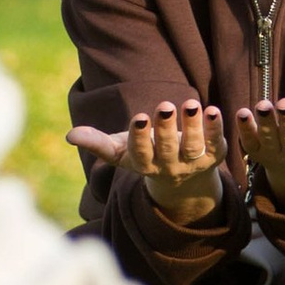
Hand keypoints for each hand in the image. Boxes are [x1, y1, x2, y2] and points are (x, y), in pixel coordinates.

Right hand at [69, 100, 228, 225]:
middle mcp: (169, 168)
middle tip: (164, 106)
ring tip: (191, 104)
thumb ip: (97, 142)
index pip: (141, 153)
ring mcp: (193, 164)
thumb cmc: (145, 154)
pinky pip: (215, 142)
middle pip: (167, 149)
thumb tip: (69, 135)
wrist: (183, 180)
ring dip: (192, 126)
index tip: (139, 118)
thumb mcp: (121, 150)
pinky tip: (214, 110)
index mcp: (144, 165)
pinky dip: (215, 128)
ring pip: (192, 146)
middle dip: (165, 128)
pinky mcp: (214, 157)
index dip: (140, 137)